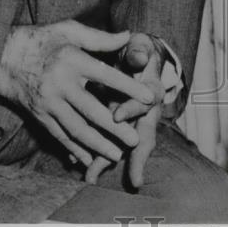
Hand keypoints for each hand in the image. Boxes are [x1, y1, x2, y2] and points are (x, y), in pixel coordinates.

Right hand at [0, 20, 154, 165]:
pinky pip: (59, 136)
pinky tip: (88, 159)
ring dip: (97, 144)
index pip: (106, 76)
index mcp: (71, 61)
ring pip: (76, 129)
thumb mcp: (68, 29)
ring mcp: (48, 103)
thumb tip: (129, 36)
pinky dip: (74, 149)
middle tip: (136, 140)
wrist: (0, 57)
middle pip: (91, 110)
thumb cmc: (41, 40)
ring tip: (117, 155)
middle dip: (115, 127)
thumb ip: (99, 37)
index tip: (148, 98)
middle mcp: (60, 84)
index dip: (128, 87)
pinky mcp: (39, 116)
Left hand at [84, 33, 173, 187]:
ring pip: (121, 145)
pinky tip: (76, 163)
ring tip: (91, 177)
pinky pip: (105, 142)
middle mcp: (144, 112)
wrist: (133, 59)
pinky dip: (91, 153)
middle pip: (142, 137)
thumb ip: (139, 51)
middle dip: (136, 158)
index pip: (144, 103)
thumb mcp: (138, 47)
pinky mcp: (114, 125)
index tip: (116, 115)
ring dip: (107, 161)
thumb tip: (139, 58)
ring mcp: (129, 122)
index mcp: (151, 92)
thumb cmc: (135, 52)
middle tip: (134, 179)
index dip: (131, 109)